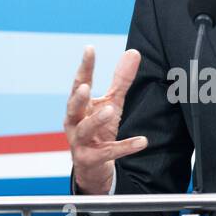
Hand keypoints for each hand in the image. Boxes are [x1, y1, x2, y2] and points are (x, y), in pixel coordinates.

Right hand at [64, 46, 146, 193]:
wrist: (93, 167)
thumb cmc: (99, 129)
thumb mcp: (112, 103)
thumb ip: (121, 80)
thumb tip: (133, 52)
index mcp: (79, 106)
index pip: (80, 83)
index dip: (85, 67)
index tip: (89, 49)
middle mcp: (74, 122)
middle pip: (73, 108)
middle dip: (78, 98)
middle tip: (86, 87)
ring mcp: (80, 142)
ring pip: (85, 130)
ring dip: (96, 120)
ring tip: (110, 111)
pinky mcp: (90, 159)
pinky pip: (108, 152)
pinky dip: (125, 147)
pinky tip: (142, 141)